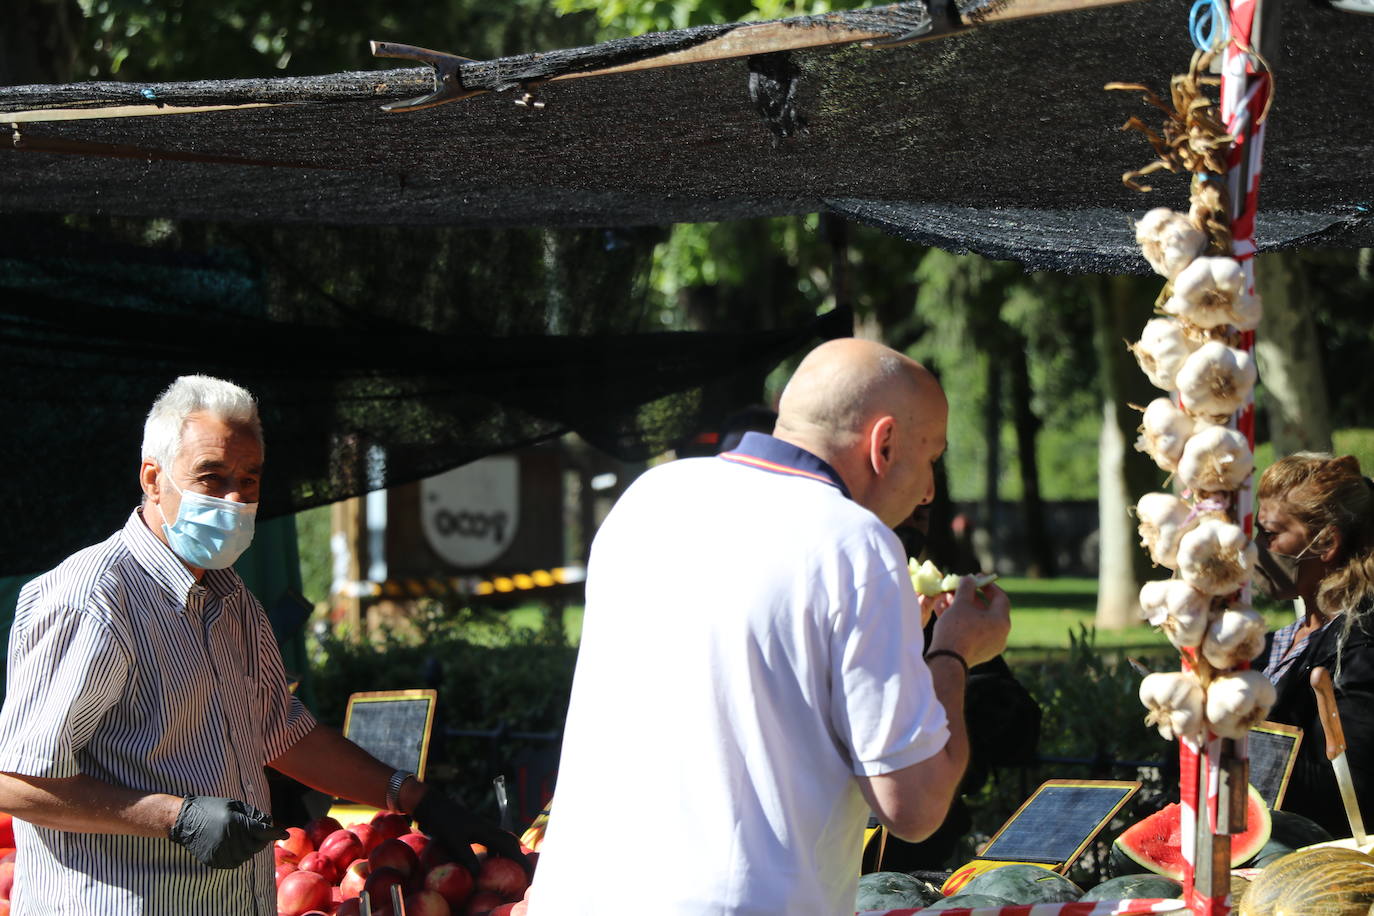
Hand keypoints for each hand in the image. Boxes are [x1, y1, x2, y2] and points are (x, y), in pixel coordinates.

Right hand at [168, 795, 285, 868]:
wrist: (183, 820)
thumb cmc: (211, 807)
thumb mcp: (234, 805)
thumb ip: (253, 814)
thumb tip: (269, 823)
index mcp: (235, 822)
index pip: (262, 831)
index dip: (275, 833)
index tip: (285, 833)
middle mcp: (228, 838)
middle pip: (255, 846)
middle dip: (261, 840)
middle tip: (259, 834)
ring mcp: (219, 850)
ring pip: (245, 856)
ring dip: (249, 849)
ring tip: (244, 839)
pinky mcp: (212, 859)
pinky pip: (233, 863)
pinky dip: (238, 856)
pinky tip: (234, 846)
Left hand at [413, 789, 530, 876]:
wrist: (432, 805)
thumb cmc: (443, 821)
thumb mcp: (454, 841)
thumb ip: (467, 857)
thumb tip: (478, 876)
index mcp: (487, 830)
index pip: (510, 846)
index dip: (520, 859)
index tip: (529, 870)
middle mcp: (487, 828)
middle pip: (509, 842)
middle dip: (516, 856)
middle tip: (520, 871)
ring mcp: (480, 828)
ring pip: (499, 841)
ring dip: (505, 853)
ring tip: (506, 868)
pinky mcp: (472, 829)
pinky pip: (489, 841)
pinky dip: (493, 851)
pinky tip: (486, 860)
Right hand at [928, 577, 1010, 668]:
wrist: (947, 660)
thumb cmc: (957, 628)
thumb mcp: (961, 603)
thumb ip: (967, 587)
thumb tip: (969, 579)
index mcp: (1002, 622)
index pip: (1001, 598)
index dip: (988, 585)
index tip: (976, 578)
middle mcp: (1000, 635)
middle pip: (987, 610)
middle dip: (971, 597)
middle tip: (959, 588)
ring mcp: (990, 646)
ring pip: (977, 621)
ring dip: (963, 608)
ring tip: (947, 599)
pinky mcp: (978, 653)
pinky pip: (972, 632)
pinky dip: (961, 622)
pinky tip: (944, 612)